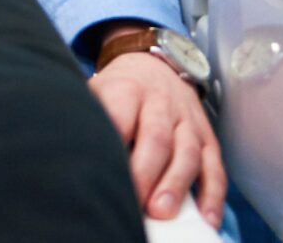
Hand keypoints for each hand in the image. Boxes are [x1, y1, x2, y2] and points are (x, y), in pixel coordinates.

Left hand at [90, 45, 225, 227]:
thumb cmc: (119, 90)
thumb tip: (68, 150)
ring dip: (176, 184)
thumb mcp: (98, 90)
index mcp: (127, 89)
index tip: (106, 173)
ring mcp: (187, 121)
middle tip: (137, 203)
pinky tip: (206, 218)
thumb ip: (89, 117)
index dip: (114, 146)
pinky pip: (215, 167)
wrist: (154, 64)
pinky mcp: (207, 137)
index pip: (121, 116)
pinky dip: (211, 195)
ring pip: (187, 153)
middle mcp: (160, 104)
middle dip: (146, 174)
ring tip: (163, 212)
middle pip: (156, 138)